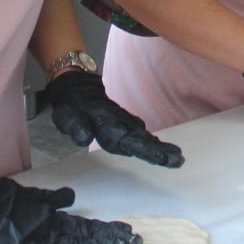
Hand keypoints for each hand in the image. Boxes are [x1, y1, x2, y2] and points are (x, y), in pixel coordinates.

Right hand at [0, 158, 139, 243]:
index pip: (85, 227)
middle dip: (112, 239)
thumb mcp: (29, 197)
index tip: (127, 232)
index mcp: (50, 218)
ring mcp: (40, 238)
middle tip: (136, 241)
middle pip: (88, 235)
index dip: (106, 230)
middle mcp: (50, 229)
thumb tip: (70, 198)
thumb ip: (51, 199)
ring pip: (78, 243)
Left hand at [46, 70, 183, 167]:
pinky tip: (161, 149)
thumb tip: (85, 137)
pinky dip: (151, 141)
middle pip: (141, 139)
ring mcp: (123, 121)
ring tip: (177, 157)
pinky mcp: (124, 121)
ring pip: (143, 135)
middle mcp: (118, 122)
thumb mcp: (65, 114)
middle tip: (178, 160)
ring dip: (159, 147)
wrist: (76, 84)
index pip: (126, 139)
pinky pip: (140, 132)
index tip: (159, 157)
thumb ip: (75, 125)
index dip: (143, 149)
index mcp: (105, 122)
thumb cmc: (71, 102)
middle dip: (159, 150)